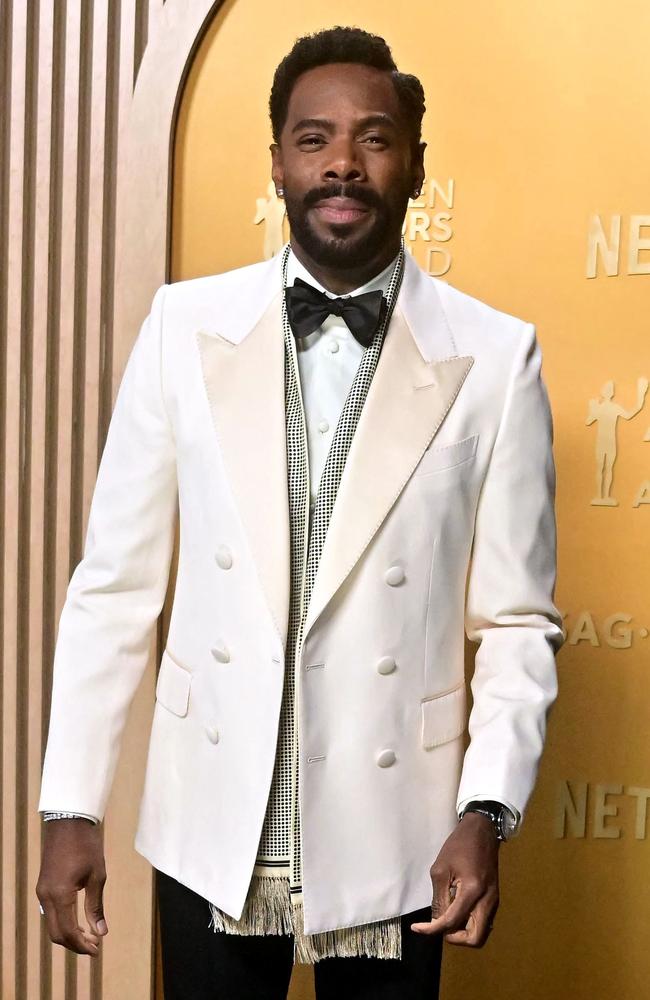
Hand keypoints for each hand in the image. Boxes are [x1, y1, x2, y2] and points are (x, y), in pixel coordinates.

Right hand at [36, 819, 107, 955]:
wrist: (68, 821)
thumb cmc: (86, 846)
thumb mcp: (97, 875)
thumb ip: (96, 906)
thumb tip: (101, 932)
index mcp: (60, 895)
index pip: (68, 932)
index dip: (82, 945)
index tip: (97, 950)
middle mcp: (46, 897)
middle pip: (56, 934)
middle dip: (74, 945)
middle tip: (94, 947)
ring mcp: (42, 891)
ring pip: (52, 925)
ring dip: (68, 935)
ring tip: (89, 937)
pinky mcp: (43, 886)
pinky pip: (50, 913)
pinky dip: (63, 923)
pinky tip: (78, 922)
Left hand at [410, 812, 499, 946]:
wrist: (482, 831)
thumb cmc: (458, 845)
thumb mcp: (440, 869)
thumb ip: (439, 898)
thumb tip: (436, 921)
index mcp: (472, 891)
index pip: (452, 921)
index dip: (432, 929)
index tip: (417, 928)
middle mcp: (487, 901)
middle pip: (475, 939)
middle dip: (454, 938)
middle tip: (438, 926)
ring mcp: (493, 902)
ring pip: (480, 933)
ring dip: (462, 932)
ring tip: (445, 919)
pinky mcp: (493, 899)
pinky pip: (482, 922)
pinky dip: (468, 924)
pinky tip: (455, 912)